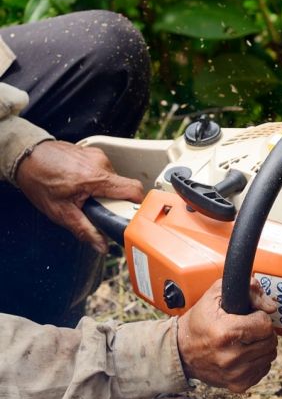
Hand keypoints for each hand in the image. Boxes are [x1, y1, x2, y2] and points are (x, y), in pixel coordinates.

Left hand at [14, 140, 144, 253]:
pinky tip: (83, 185)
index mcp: (96, 178)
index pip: (133, 190)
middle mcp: (100, 163)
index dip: (138, 205)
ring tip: (86, 195)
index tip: (134, 216)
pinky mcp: (94, 153)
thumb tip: (101, 245)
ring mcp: (98, 156)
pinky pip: (106, 171)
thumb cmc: (39, 180)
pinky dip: (99, 182)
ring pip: (115, 180)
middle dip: (115, 202)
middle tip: (98, 208)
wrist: (25, 156)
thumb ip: (84, 229)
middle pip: (125, 187)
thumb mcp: (60, 211)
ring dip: (106, 191)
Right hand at [176, 279, 278, 392]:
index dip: (259, 317)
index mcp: (225, 333)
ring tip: (246, 341)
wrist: (181, 352)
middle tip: (248, 329)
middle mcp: (231, 356)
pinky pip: (264, 369)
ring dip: (262, 345)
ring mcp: (235, 373)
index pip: (265, 324)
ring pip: (270, 355)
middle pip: (270, 341)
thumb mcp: (215, 296)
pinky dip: (258, 360)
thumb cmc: (199, 322)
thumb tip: (271, 306)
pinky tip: (244, 354)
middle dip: (263, 331)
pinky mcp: (238, 385)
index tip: (249, 317)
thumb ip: (247, 290)